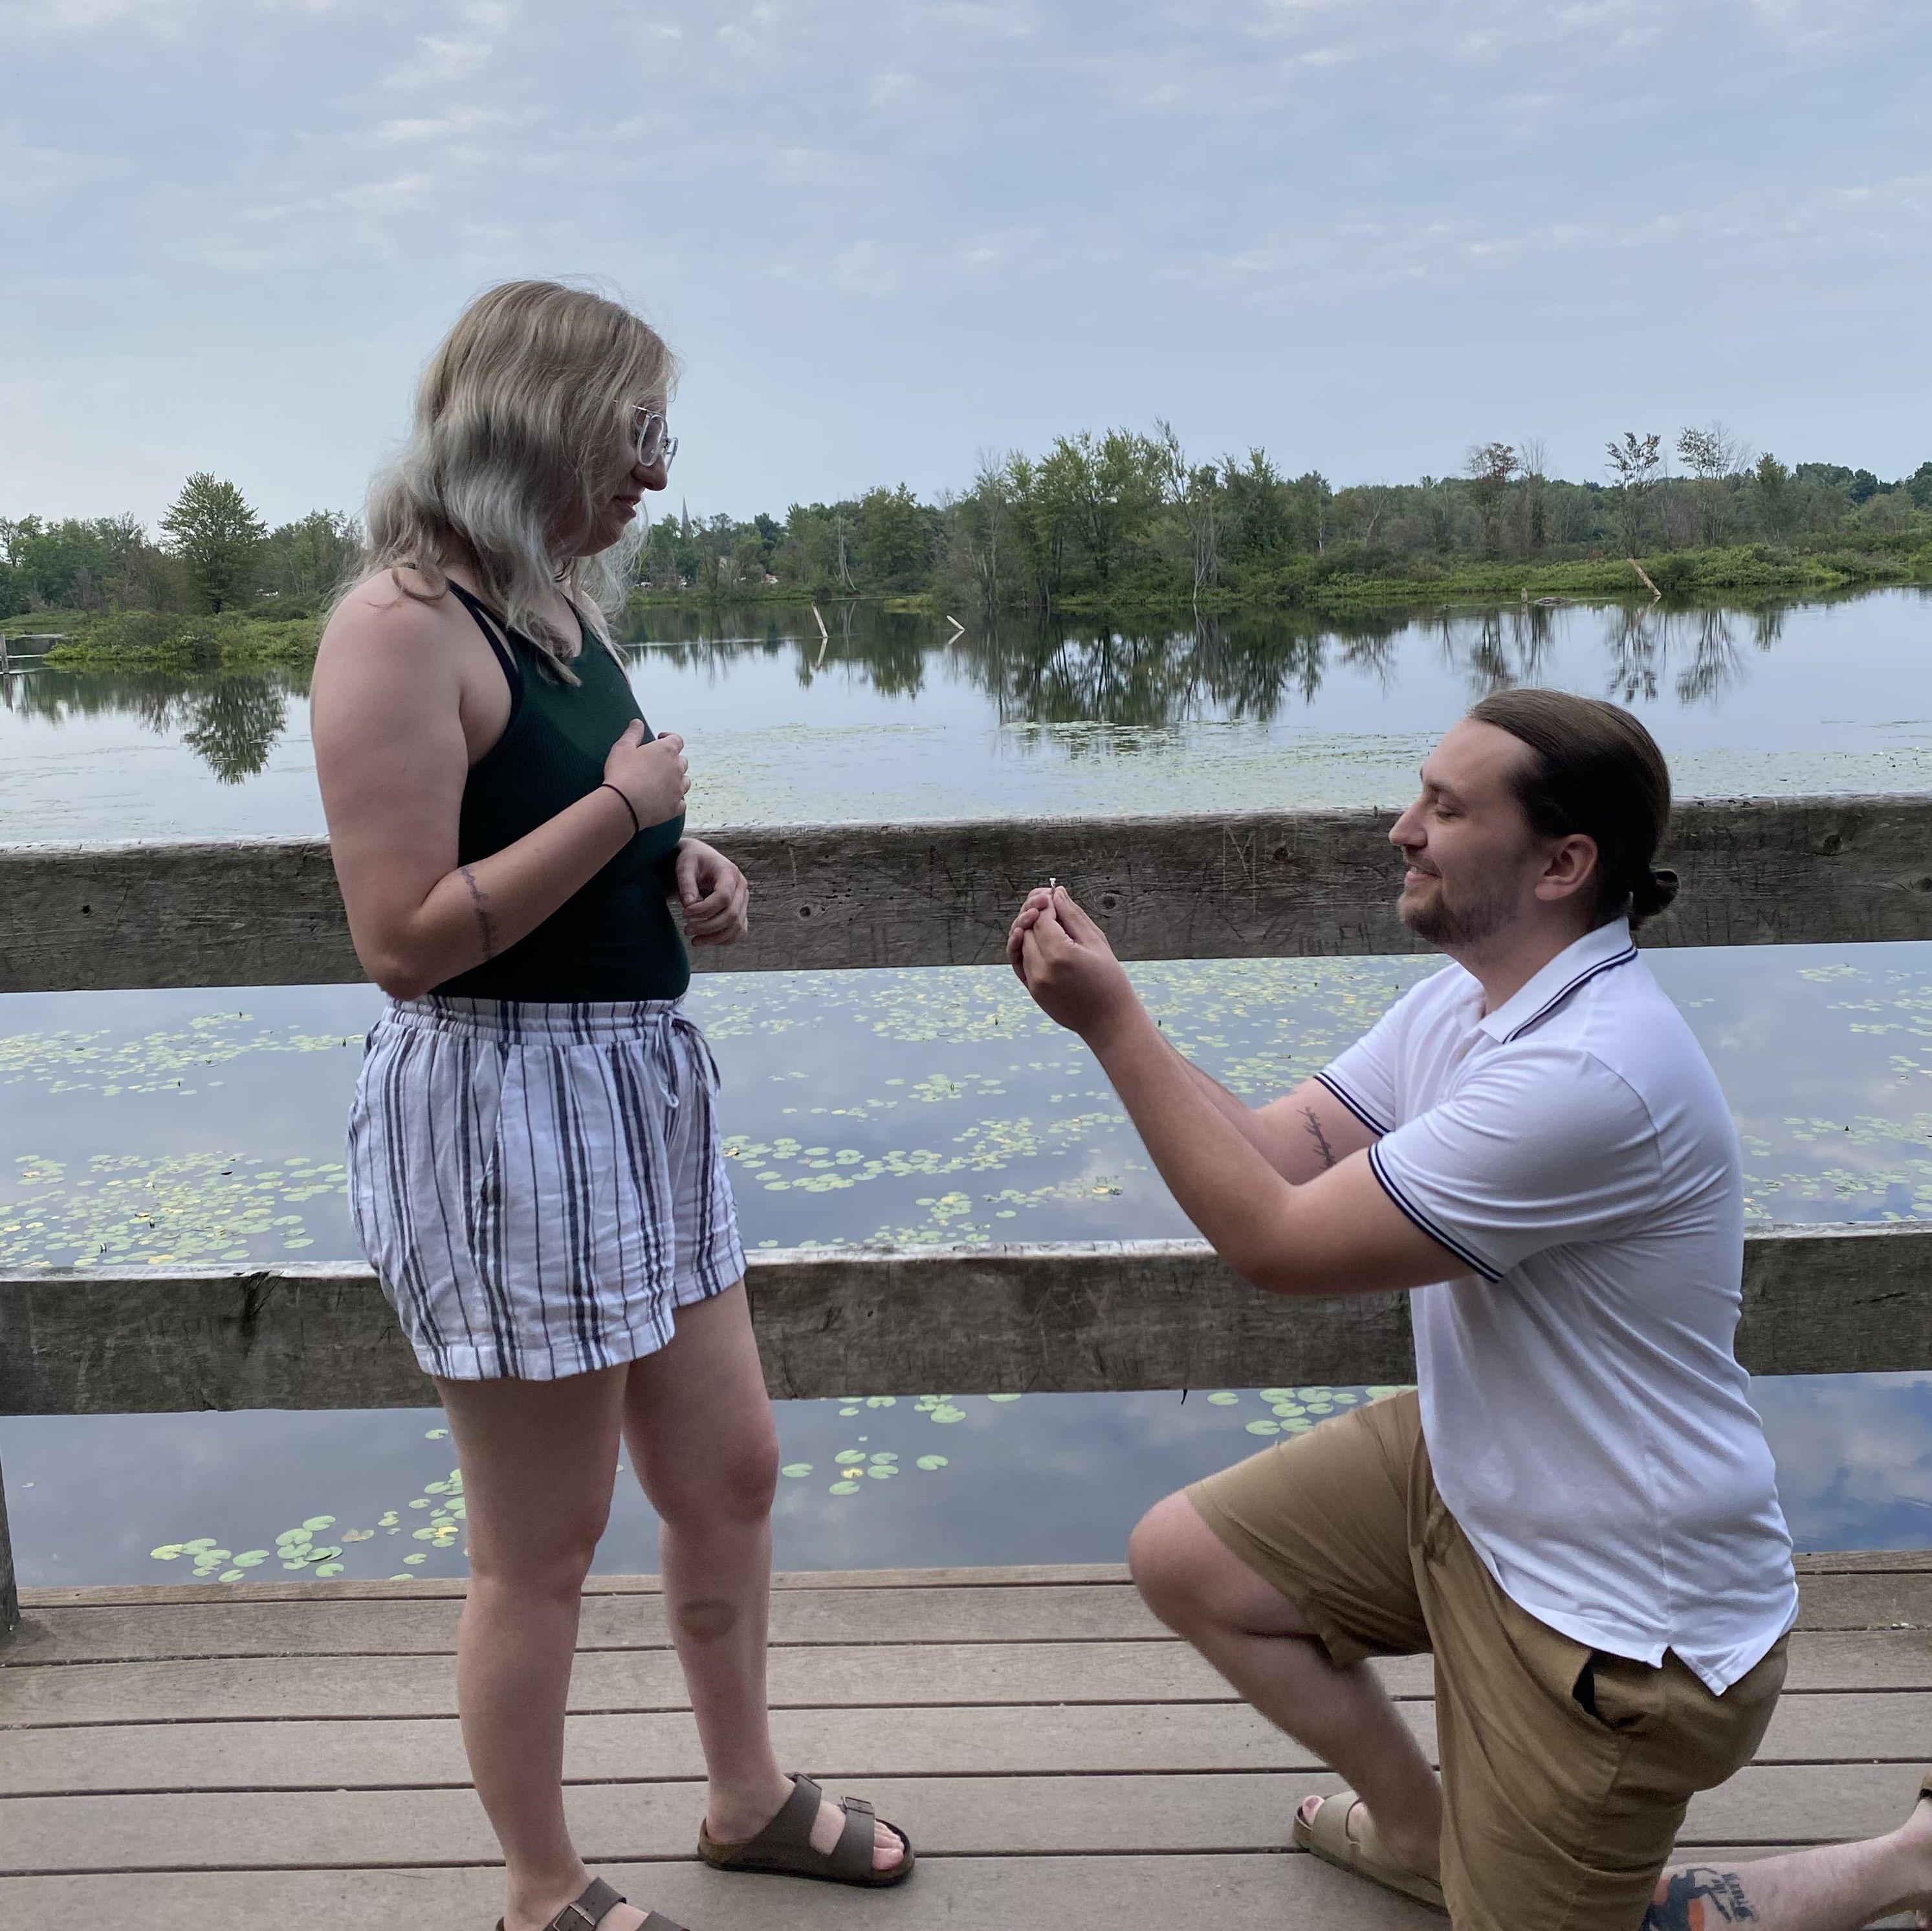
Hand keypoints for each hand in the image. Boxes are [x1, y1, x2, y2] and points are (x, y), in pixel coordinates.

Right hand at [604, 720, 688, 826]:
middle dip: (672, 760)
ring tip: (662, 782)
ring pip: (685, 782)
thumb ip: (632, 733)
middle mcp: (677, 769)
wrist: (623, 806)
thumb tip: (637, 722)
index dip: (669, 738)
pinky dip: (675, 801)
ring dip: (677, 780)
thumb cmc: (621, 774)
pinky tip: (666, 801)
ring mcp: (678, 789)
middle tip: (658, 763)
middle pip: (682, 761)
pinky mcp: (675, 807)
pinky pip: (681, 803)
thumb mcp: (622, 748)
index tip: (660, 739)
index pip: (677, 739)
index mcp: (666, 751)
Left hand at [674, 837, 749, 945]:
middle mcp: (742, 887)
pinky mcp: (741, 910)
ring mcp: (744, 900)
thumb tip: (688, 905)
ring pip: (737, 927)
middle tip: (687, 930)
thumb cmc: (693, 860)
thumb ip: (686, 884)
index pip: (723, 897)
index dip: (704, 909)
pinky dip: (724, 940)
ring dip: (716, 938)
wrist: (703, 858)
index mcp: (730, 872)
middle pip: (732, 915)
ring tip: (695, 941)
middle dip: (708, 927)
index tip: (684, 913)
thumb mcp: (685, 866)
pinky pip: (739, 931)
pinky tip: (706, 940)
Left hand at [1014, 887, 1137, 1044]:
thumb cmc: (1110, 981)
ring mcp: (1034, 983)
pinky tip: (1033, 935)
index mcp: (1060, 955)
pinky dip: (1024, 946)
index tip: (1054, 895)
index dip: (1045, 903)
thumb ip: (1073, 916)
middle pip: (1026, 930)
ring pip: (1020, 945)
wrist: (1109, 1022)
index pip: (1041, 919)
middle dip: (1034, 912)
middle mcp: (1041, 969)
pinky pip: (1020, 962)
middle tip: (1047, 900)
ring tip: (1043, 916)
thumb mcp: (1096, 942)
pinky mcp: (1032, 991)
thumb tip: (1057, 893)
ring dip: (1028, 927)